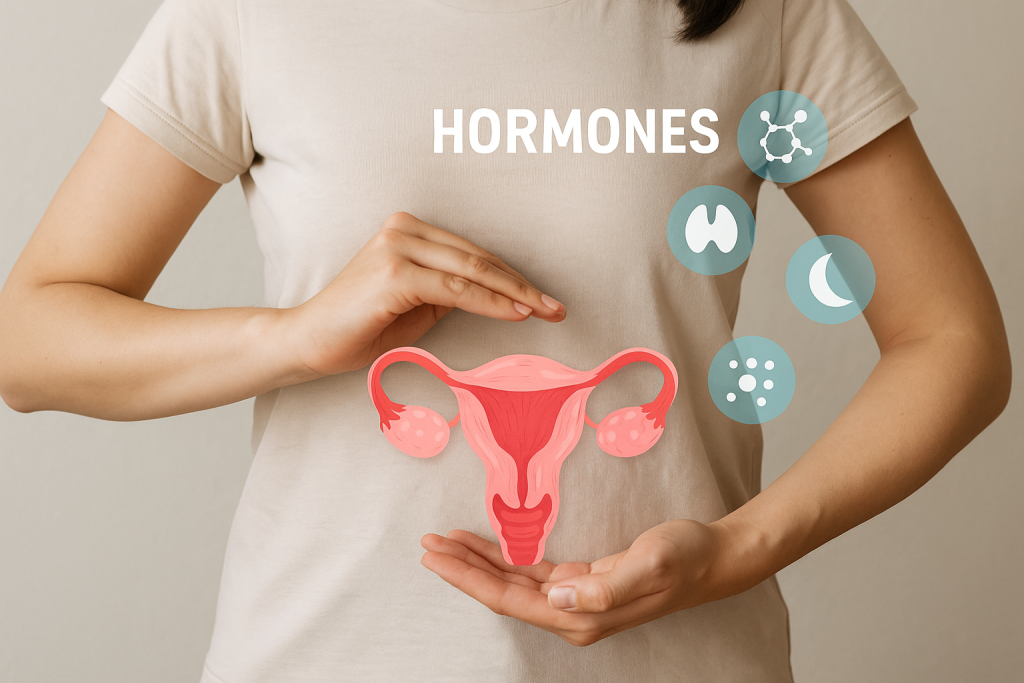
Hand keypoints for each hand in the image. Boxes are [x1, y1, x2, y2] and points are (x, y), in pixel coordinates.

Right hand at [286, 211, 565, 376]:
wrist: (308, 342)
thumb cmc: (360, 329)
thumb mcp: (417, 307)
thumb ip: (449, 293)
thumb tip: (495, 296)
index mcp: (408, 231)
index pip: (472, 254)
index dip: (511, 277)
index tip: (543, 300)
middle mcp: (403, 230)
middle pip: (478, 258)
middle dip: (522, 285)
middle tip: (556, 307)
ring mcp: (397, 248)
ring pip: (472, 271)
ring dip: (515, 293)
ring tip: (545, 312)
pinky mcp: (394, 273)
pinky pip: (456, 289)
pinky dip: (490, 302)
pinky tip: (517, 313)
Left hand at [420, 520, 734, 646]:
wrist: (712, 559)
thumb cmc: (684, 559)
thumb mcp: (650, 565)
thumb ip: (606, 586)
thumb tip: (559, 595)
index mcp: (582, 615)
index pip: (510, 599)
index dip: (469, 578)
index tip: (438, 555)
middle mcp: (574, 613)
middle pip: (502, 594)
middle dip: (462, 570)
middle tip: (427, 545)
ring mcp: (576, 599)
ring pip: (512, 583)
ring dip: (478, 563)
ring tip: (445, 542)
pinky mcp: (582, 582)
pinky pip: (531, 573)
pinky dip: (504, 558)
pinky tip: (485, 547)